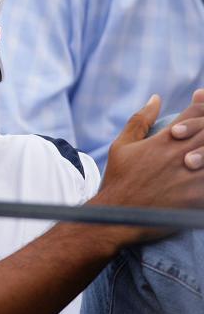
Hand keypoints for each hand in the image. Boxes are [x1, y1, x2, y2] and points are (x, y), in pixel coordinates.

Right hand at [94, 89, 203, 243]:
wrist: (118, 215)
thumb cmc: (119, 179)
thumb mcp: (122, 145)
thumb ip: (140, 120)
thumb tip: (155, 98)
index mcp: (165, 140)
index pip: (196, 114)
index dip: (203, 106)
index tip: (203, 102)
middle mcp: (181, 155)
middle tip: (203, 137)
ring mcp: (192, 176)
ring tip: (203, 156)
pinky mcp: (197, 197)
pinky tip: (203, 172)